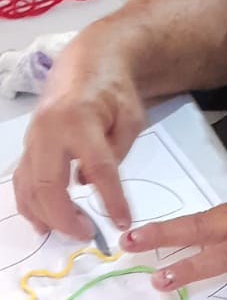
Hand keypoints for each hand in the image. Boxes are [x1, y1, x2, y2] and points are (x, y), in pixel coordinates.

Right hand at [13, 31, 144, 237]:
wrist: (86, 65)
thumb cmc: (114, 92)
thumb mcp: (130, 117)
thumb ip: (117, 152)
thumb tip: (90, 184)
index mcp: (79, 119)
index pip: (97, 167)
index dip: (110, 199)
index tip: (122, 222)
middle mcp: (48, 130)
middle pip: (49, 183)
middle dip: (66, 216)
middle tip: (88, 234)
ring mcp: (33, 138)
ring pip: (29, 186)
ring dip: (45, 216)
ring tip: (69, 233)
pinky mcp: (28, 146)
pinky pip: (22, 181)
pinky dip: (29, 205)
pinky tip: (42, 223)